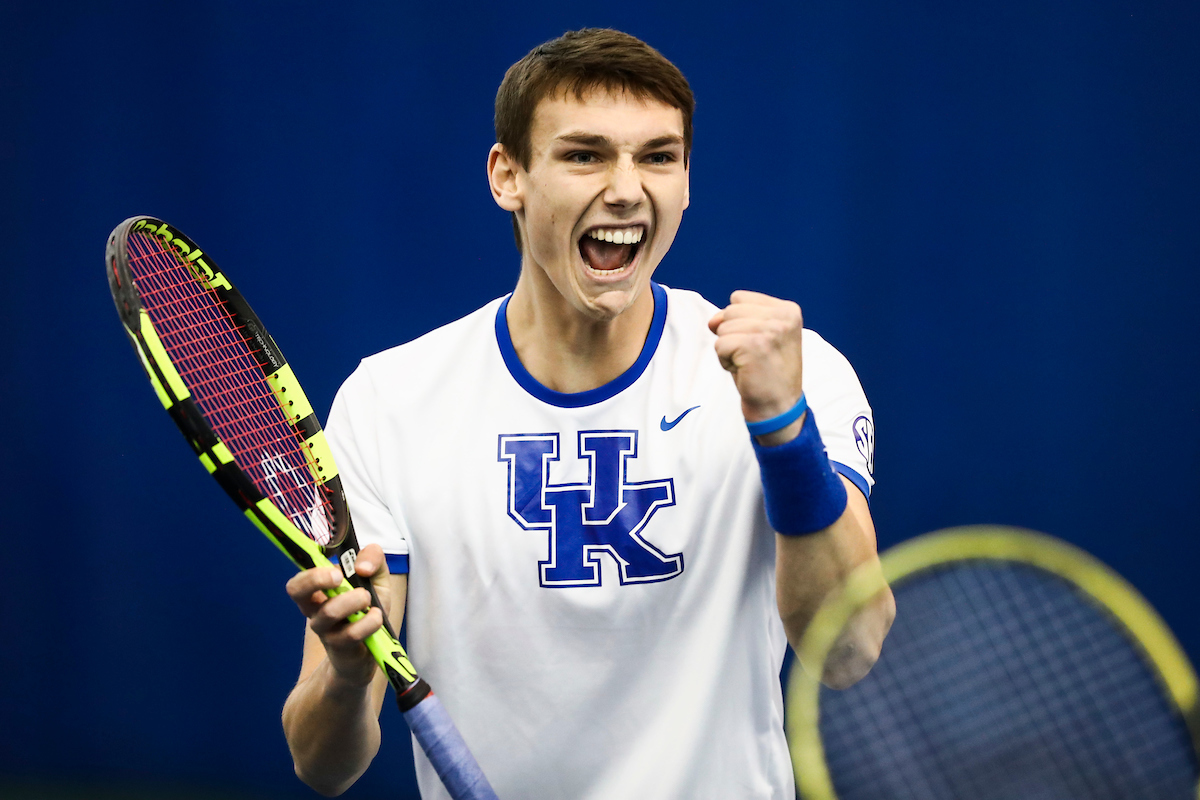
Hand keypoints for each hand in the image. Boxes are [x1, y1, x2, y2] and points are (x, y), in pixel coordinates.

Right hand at [285, 543, 391, 686]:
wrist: (371, 652)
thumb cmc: (366, 610)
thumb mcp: (375, 578)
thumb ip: (372, 558)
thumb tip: (361, 566)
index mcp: (318, 592)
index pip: (297, 580)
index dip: (311, 572)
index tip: (337, 570)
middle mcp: (315, 611)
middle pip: (297, 591)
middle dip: (318, 578)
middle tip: (341, 578)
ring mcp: (326, 630)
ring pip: (329, 611)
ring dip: (354, 600)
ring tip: (368, 599)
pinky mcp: (341, 647)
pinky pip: (352, 632)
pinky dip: (370, 620)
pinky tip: (377, 616)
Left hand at [708, 290, 804, 438]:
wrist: (778, 406)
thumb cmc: (767, 372)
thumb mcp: (759, 336)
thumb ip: (737, 319)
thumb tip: (712, 320)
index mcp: (788, 310)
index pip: (739, 298)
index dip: (738, 322)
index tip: (758, 343)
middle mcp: (782, 317)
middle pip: (729, 311)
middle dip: (732, 335)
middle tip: (752, 356)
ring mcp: (769, 330)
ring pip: (723, 327)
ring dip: (728, 349)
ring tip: (749, 363)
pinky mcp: (754, 345)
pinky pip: (720, 345)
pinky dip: (725, 361)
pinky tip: (744, 370)